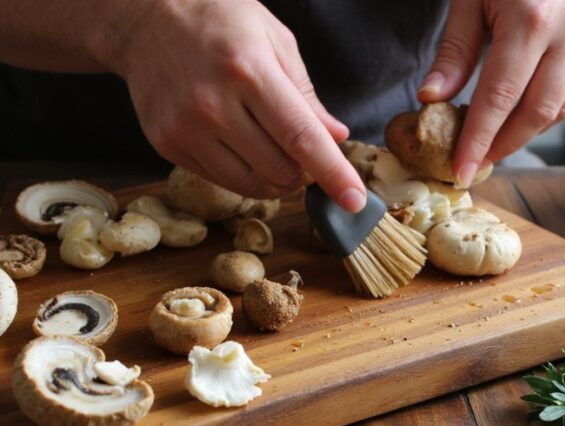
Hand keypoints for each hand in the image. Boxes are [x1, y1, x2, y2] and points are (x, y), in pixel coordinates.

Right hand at [110, 0, 365, 210]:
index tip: (355, 201)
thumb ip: (306, 94)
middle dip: (304, 171)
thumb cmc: (219, 20)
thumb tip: (336, 138)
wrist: (145, 18)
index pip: (301, 137)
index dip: (333, 174)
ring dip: (276, 178)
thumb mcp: (274, 40)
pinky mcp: (166, 145)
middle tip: (304, 151)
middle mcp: (213, 104)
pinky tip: (241, 144)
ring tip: (274, 149)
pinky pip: (223, 181)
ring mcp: (186, 128)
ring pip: (253, 184)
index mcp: (249, 70)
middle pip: (281, 169)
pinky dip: (245, 174)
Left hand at [419, 0, 564, 185]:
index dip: (478, 140)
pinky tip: (520, 120)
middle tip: (474, 164)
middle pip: (534, 114)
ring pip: (559, 110)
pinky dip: (545, 114)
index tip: (460, 170)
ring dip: (524, 135)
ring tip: (492, 145)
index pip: (499, 99)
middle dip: (501, 147)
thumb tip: (433, 98)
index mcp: (531, 19)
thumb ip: (455, 50)